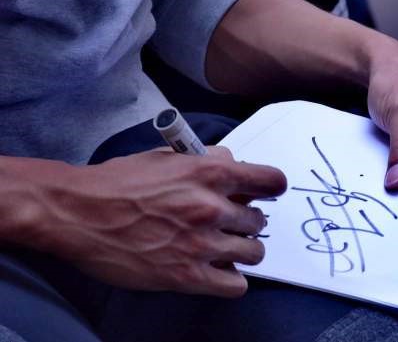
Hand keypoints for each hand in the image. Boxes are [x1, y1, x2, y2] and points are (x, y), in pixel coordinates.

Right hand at [33, 147, 285, 296]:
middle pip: (259, 219)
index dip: (272, 186)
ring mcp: (201, 244)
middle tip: (231, 222)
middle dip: (247, 220)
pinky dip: (232, 279)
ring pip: (254, 252)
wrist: (78, 213)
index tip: (268, 191)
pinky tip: (218, 271)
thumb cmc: (119, 181)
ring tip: (226, 247)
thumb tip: (235, 167)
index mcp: (209, 173)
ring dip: (243, 249)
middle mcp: (212, 208)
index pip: (270, 180)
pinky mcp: (187, 276)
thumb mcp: (168, 157)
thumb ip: (207, 162)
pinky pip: (236, 286)